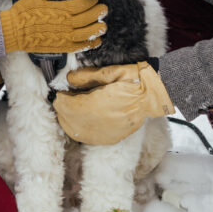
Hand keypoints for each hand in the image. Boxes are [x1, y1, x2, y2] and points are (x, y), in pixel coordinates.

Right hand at [0, 0, 106, 54]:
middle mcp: (65, 23)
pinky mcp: (61, 47)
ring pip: (87, 33)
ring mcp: (64, 37)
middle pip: (88, 18)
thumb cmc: (24, 12)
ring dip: (97, 29)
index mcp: (60, 9)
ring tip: (103, 26)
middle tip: (104, 9)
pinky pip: (79, 47)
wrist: (13, 31)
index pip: (82, 4)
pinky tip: (96, 41)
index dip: (91, 0)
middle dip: (98, 13)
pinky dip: (90, 44)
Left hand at [52, 60, 173, 145]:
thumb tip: (69, 79)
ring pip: (76, 132)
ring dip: (68, 122)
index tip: (60, 93)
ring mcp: (106, 133)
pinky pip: (88, 139)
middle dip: (62, 110)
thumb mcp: (110, 72)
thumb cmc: (133, 80)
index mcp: (98, 103)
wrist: (153, 96)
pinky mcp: (111, 138)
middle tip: (61, 101)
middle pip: (69, 119)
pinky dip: (79, 131)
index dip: (61, 99)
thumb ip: (87, 76)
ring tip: (67, 112)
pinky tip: (78, 124)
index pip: (69, 105)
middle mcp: (99, 121)